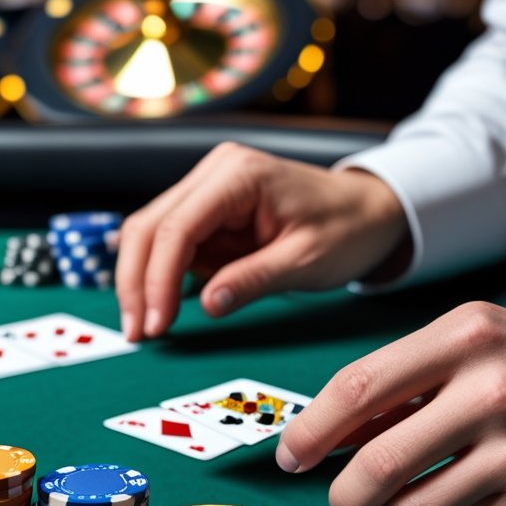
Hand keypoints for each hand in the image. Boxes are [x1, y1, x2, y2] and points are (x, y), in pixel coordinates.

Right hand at [115, 142, 407, 341]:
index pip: (178, 227)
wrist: (368, 210)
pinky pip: (169, 242)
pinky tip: (165, 307)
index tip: (156, 325)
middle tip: (137, 333)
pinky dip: (161, 276)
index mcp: (238, 175)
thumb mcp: (306, 261)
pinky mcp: (206, 207)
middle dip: (136, 283)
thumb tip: (205, 305)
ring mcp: (206, 187)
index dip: (158, 279)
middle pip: (149, 226)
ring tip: (147, 327)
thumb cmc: (345, 229)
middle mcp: (213, 172)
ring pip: (149, 233)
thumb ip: (253, 280)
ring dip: (142, 281)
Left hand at [277, 302, 505, 505]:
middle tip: (338, 498)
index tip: (291, 453)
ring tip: (392, 505)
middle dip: (341, 491)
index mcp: (466, 335)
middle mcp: (490, 390)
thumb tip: (338, 425)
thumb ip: (412, 373)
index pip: (359, 385)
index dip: (311, 427)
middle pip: (376, 460)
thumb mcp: (485, 337)